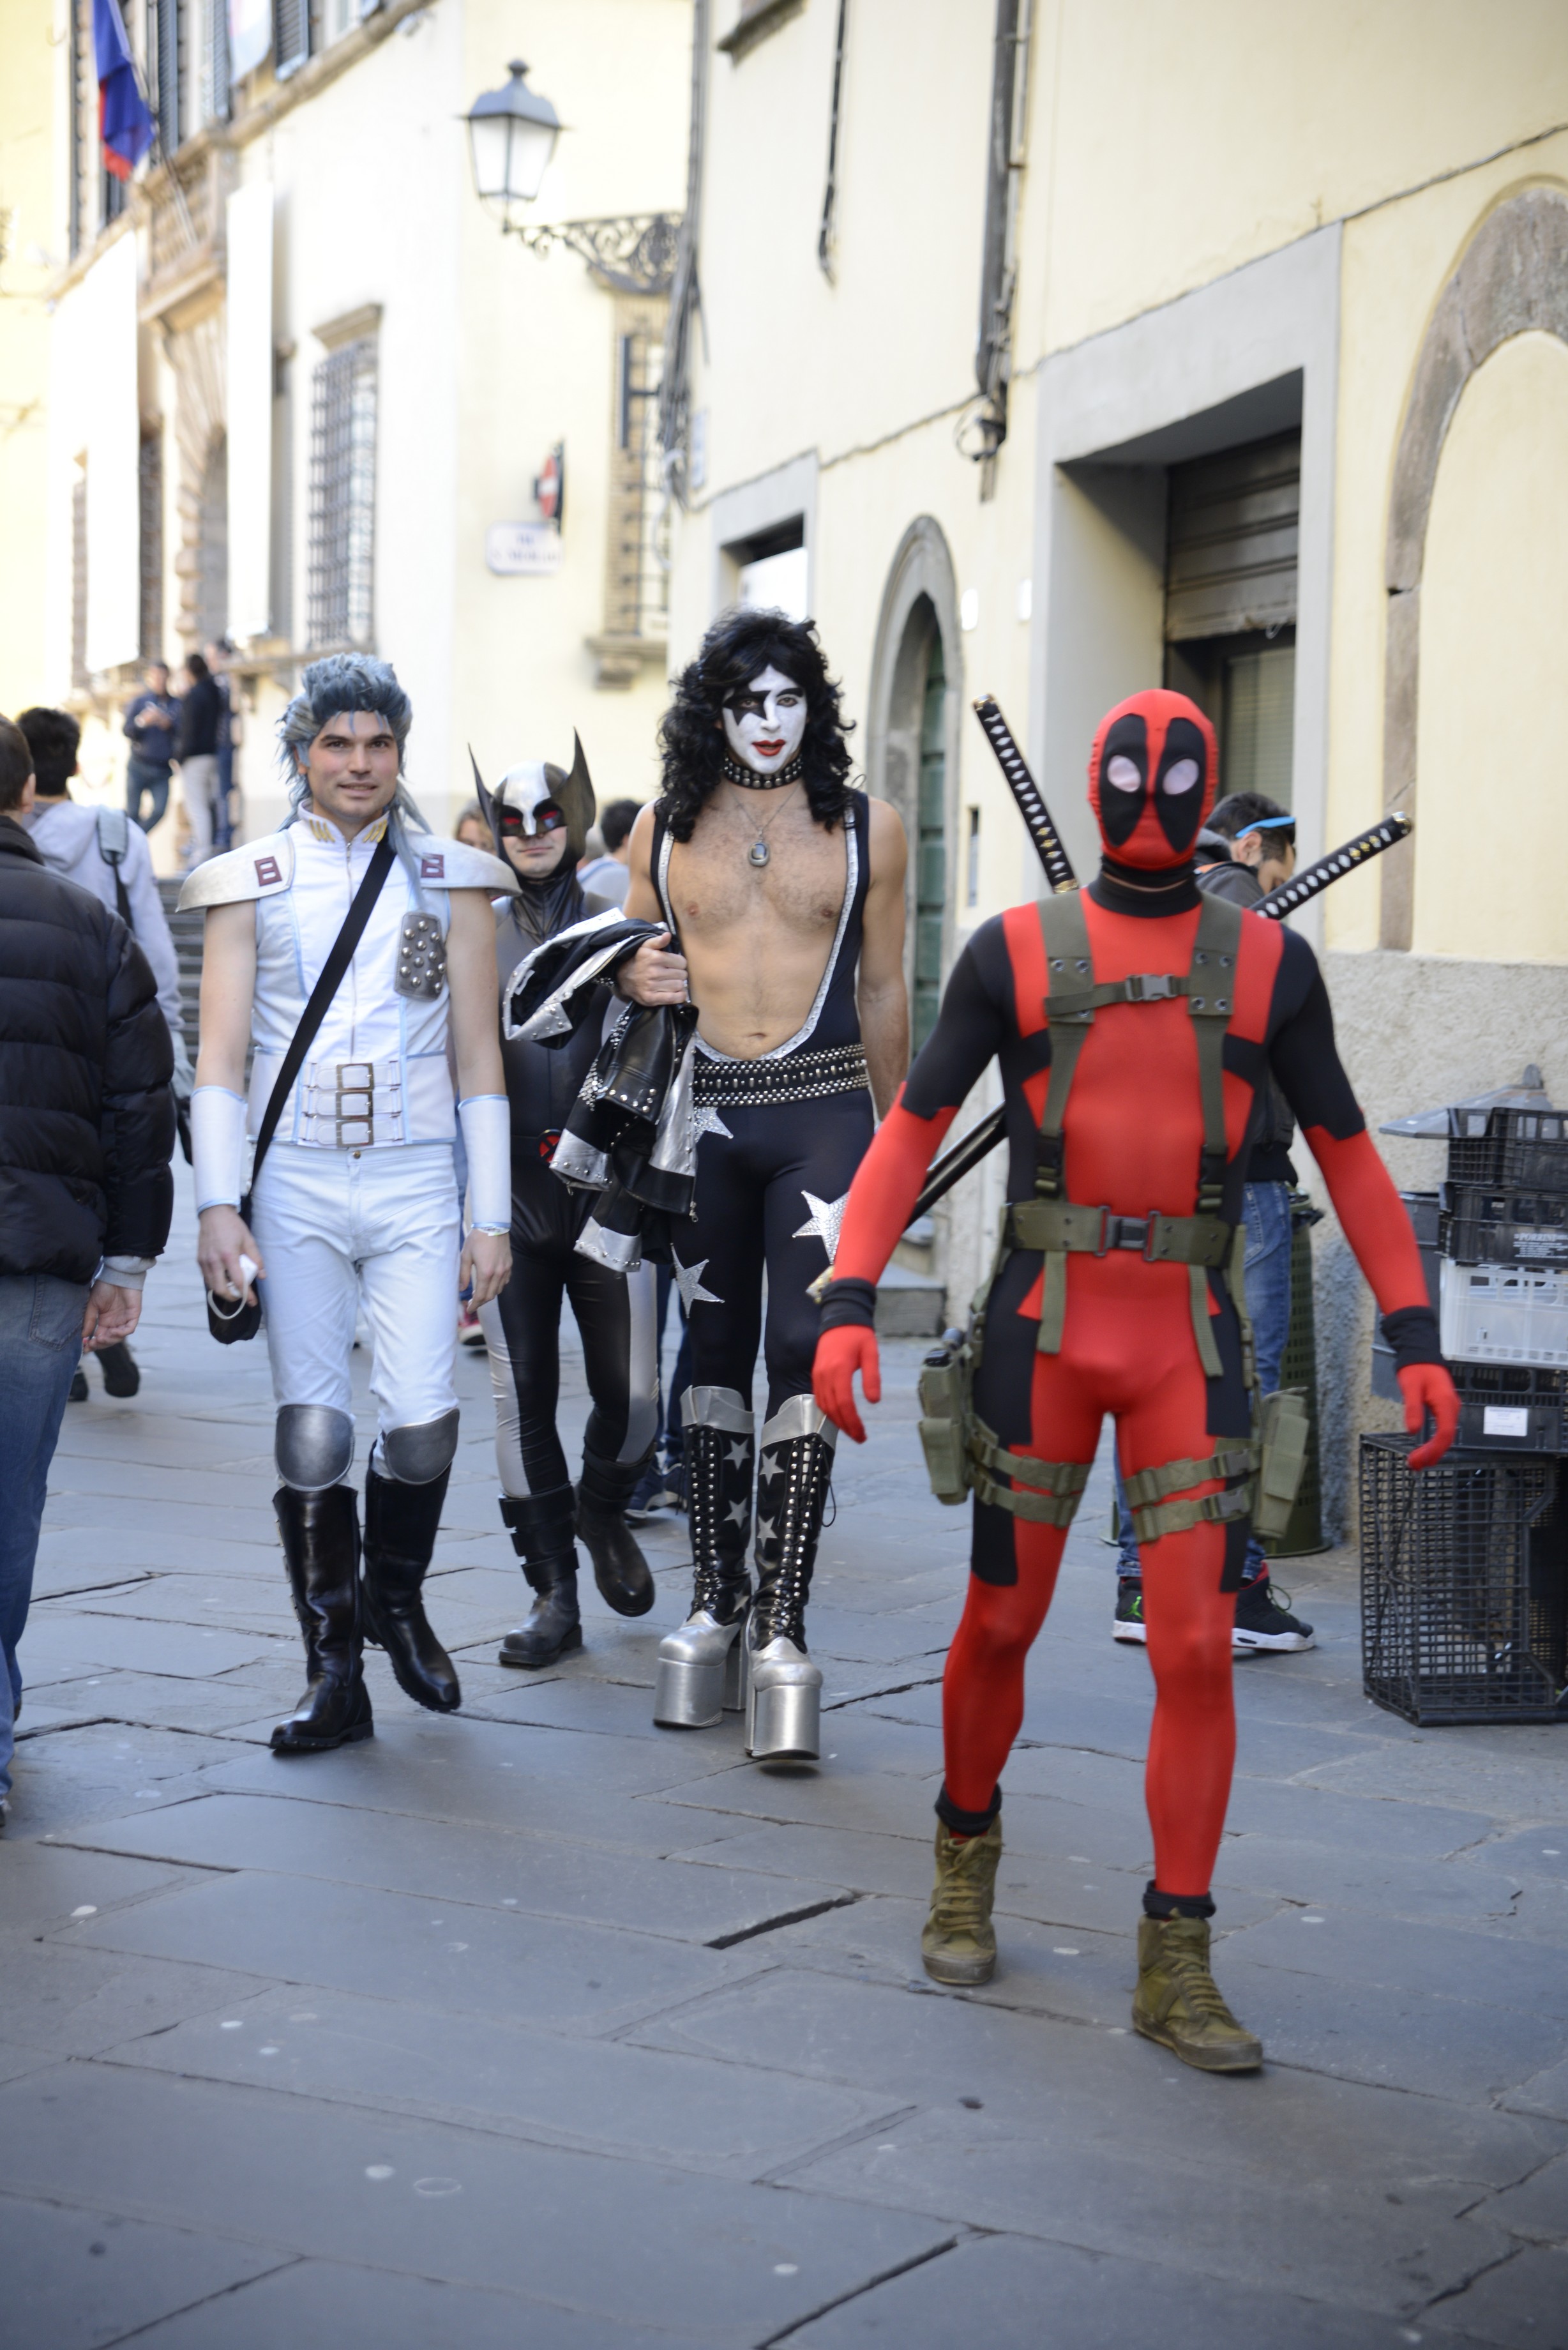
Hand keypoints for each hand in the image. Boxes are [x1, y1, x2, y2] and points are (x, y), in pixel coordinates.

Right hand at [82, 1281, 142, 1349]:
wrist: (116, 1275)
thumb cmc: (104, 1287)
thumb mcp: (92, 1305)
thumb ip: (89, 1321)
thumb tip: (83, 1336)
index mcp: (105, 1322)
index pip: (100, 1338)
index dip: (93, 1344)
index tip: (85, 1347)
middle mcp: (115, 1323)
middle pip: (109, 1340)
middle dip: (100, 1344)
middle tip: (92, 1344)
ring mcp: (125, 1320)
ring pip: (119, 1337)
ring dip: (109, 1340)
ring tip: (100, 1339)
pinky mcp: (133, 1315)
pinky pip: (129, 1329)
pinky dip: (120, 1333)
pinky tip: (112, 1332)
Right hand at [197, 1205, 263, 1305]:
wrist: (214, 1214)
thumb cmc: (233, 1226)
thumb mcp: (249, 1241)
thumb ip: (256, 1259)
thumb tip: (262, 1276)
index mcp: (228, 1256)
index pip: (238, 1282)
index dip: (246, 1295)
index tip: (252, 1302)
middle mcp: (214, 1261)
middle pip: (221, 1289)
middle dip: (232, 1297)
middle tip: (241, 1296)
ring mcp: (204, 1261)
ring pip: (212, 1286)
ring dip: (223, 1290)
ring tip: (233, 1288)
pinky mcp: (199, 1260)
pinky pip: (207, 1277)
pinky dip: (215, 1282)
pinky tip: (224, 1278)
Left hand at [461, 1228, 511, 1308]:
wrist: (493, 1225)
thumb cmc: (477, 1239)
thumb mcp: (465, 1256)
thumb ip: (463, 1274)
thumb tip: (462, 1289)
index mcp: (485, 1272)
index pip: (481, 1296)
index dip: (474, 1305)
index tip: (469, 1308)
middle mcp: (498, 1273)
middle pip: (490, 1296)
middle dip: (481, 1302)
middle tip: (472, 1303)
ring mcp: (505, 1269)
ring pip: (498, 1290)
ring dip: (489, 1294)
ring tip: (480, 1293)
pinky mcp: (509, 1264)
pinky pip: (505, 1281)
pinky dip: (498, 1286)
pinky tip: (491, 1283)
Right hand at [618, 933, 687, 1006]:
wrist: (623, 978)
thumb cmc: (638, 961)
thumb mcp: (645, 947)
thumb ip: (658, 940)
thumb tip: (668, 935)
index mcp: (655, 958)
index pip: (682, 962)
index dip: (680, 963)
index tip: (675, 965)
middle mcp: (654, 972)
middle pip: (682, 975)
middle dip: (680, 974)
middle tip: (673, 974)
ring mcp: (652, 986)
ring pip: (679, 986)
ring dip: (679, 985)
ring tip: (673, 982)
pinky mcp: (651, 998)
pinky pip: (673, 998)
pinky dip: (679, 996)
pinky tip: (678, 993)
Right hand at [813, 1323, 880, 1444]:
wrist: (839, 1319)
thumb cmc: (859, 1336)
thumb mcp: (871, 1353)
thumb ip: (872, 1377)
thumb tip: (874, 1401)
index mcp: (839, 1370)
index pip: (844, 1404)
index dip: (853, 1422)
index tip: (862, 1434)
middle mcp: (825, 1375)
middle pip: (833, 1409)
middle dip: (846, 1426)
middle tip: (860, 1437)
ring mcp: (818, 1375)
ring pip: (824, 1406)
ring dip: (837, 1421)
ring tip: (851, 1431)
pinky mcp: (815, 1375)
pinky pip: (819, 1398)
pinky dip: (828, 1411)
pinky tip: (839, 1417)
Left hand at [1397, 1362, 1459, 1469]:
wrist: (1422, 1353)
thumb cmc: (1416, 1368)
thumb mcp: (1410, 1387)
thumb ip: (1413, 1408)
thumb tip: (1413, 1431)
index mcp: (1445, 1403)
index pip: (1444, 1434)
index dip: (1432, 1451)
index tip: (1416, 1461)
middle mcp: (1452, 1408)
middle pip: (1446, 1439)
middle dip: (1432, 1455)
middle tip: (1414, 1466)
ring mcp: (1450, 1408)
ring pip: (1445, 1436)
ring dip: (1433, 1451)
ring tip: (1418, 1462)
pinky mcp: (1445, 1408)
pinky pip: (1443, 1430)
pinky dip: (1435, 1442)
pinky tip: (1426, 1449)